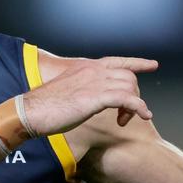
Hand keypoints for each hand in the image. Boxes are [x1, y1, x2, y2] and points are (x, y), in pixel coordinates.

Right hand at [22, 56, 158, 136]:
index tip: (151, 65)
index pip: (118, 61)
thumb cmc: (43, 107)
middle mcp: (94, 71)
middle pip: (128, 77)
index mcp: (86, 68)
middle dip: (133, 96)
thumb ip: (81, 90)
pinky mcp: (96, 97)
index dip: (137, 63)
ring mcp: (96, 82)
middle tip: (123, 116)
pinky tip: (143, 116)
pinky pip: (128, 99)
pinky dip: (139, 108)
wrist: (31, 111)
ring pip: (130, 87)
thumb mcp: (66, 92)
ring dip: (134, 106)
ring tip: (123, 121)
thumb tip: (87, 100)